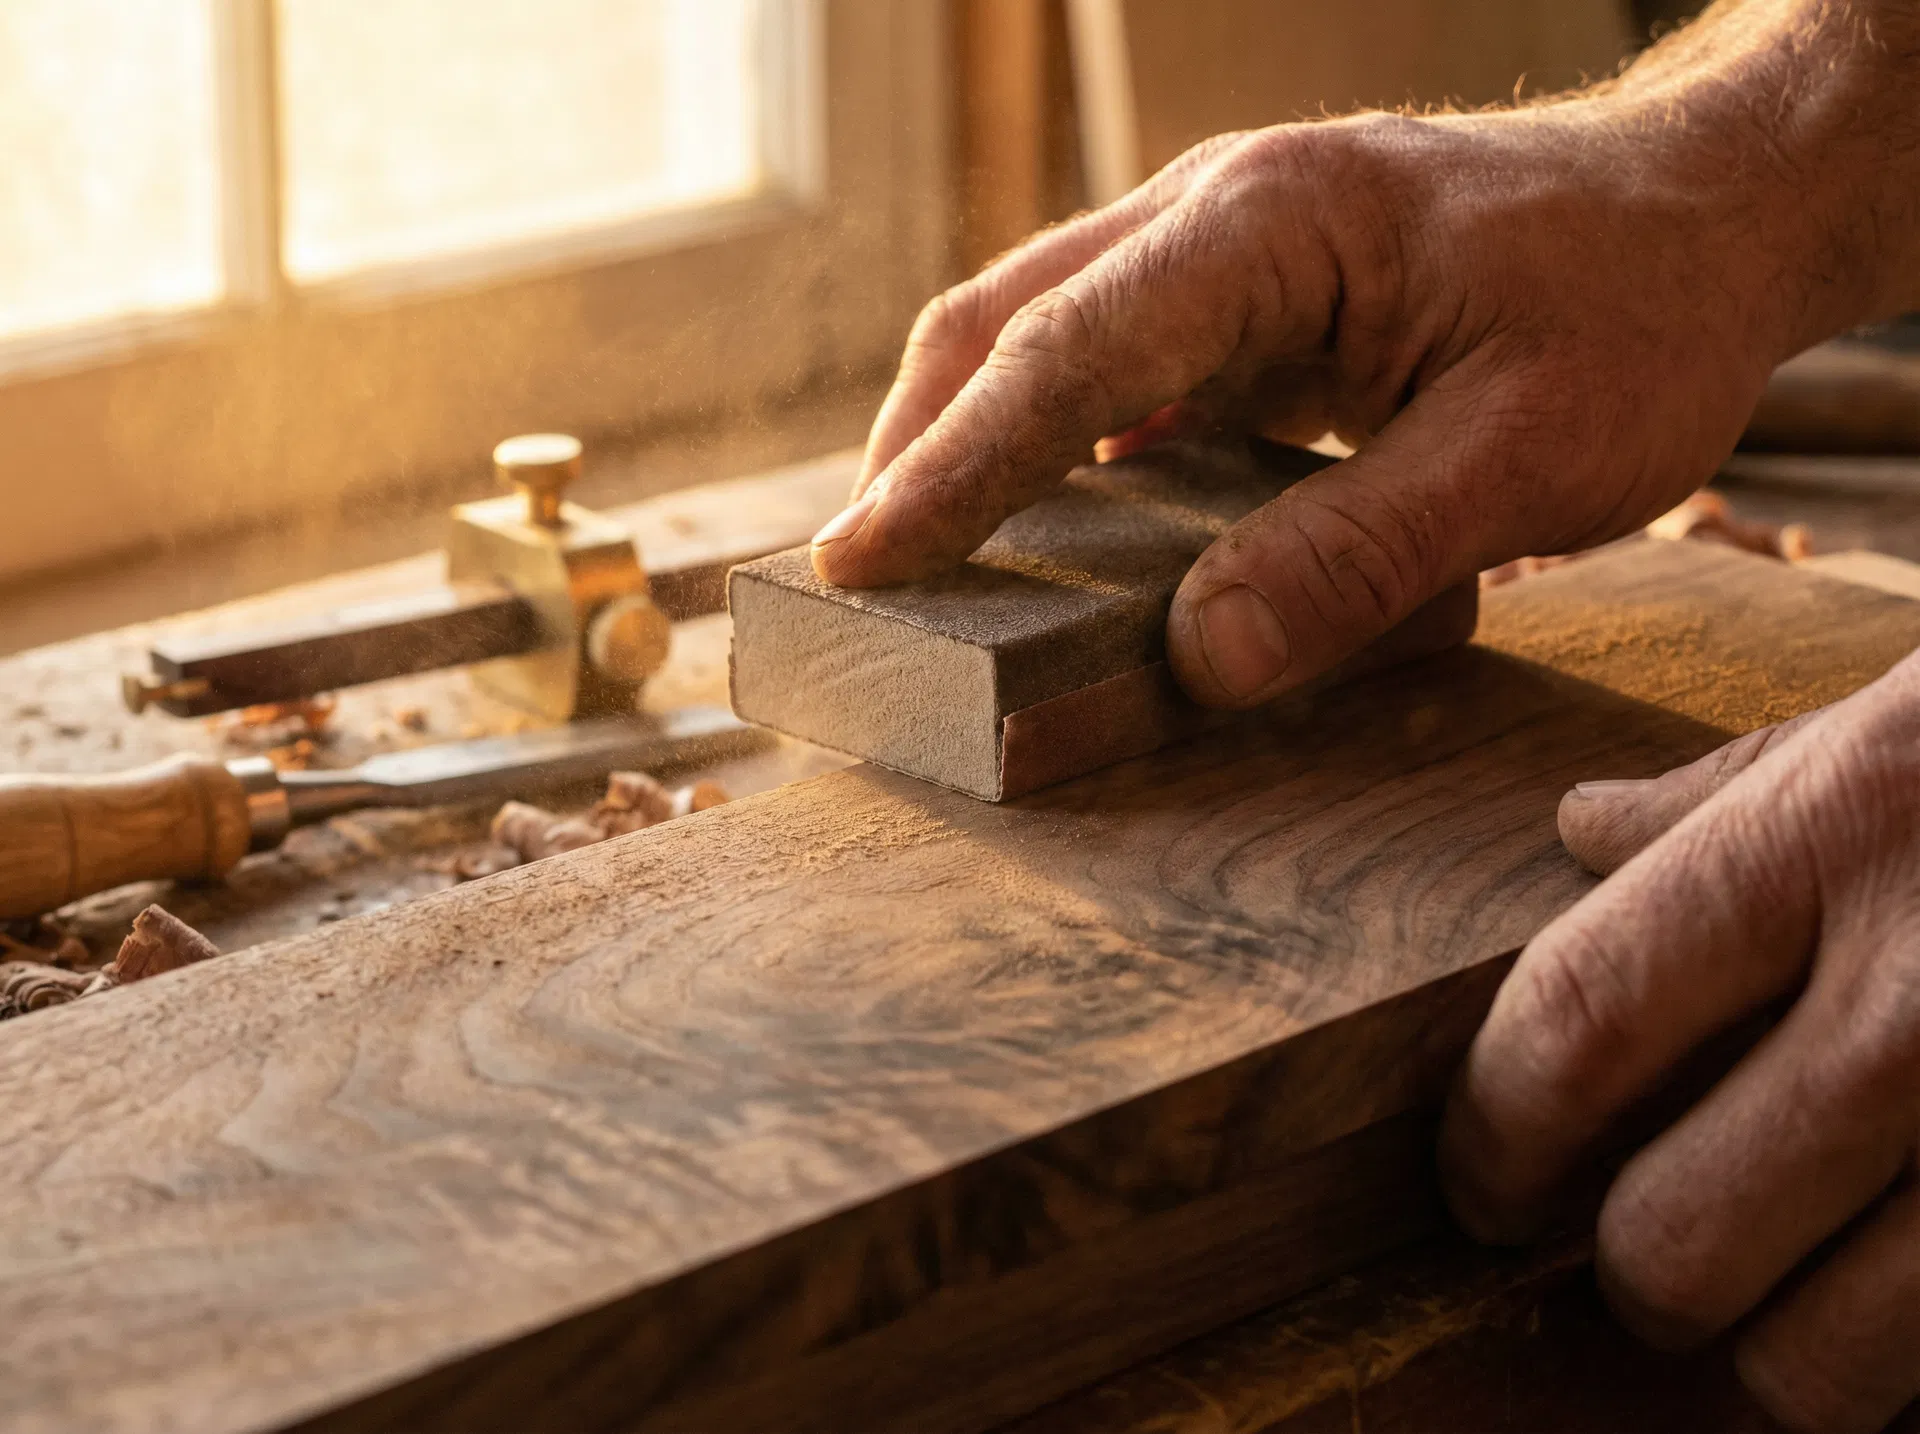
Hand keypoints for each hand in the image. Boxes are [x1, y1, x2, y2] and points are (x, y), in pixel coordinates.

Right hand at [811, 3, 1919, 708]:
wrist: (1709, 214)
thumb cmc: (1640, 311)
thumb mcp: (1528, 453)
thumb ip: (1360, 554)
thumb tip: (1197, 659)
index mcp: (1274, 224)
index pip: (1069, 349)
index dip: (954, 464)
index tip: (862, 560)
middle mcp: (1222, 214)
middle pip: (1008, 315)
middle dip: (918, 443)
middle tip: (854, 576)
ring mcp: (1226, 247)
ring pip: (1041, 330)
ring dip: (968, 438)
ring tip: (917, 561)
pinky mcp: (1245, 297)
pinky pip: (1111, 363)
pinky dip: (1052, 442)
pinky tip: (1046, 529)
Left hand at [1439, 653, 1919, 1433]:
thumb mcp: (1898, 720)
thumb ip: (1728, 794)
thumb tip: (1578, 832)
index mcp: (1837, 836)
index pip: (1579, 1020)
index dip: (1493, 1128)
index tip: (1479, 1177)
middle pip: (1677, 1235)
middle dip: (1628, 1274)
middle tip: (1640, 1250)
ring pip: (1825, 1368)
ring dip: (1771, 1358)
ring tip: (1782, 1295)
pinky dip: (1912, 1372)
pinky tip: (1903, 1296)